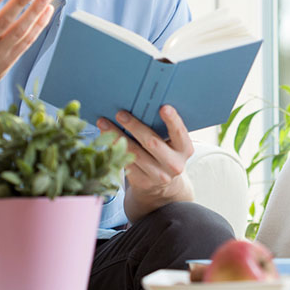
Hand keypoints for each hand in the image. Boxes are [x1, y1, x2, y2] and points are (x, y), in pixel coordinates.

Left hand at [97, 105, 193, 219]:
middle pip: (152, 142)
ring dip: (117, 137)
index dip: (172, 120)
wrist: (161, 185)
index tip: (163, 107)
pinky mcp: (142, 182)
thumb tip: (142, 105)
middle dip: (135, 126)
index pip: (179, 132)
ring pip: (134, 153)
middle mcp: (174, 164)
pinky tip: (105, 139)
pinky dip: (114, 150)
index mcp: (185, 149)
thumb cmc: (165, 153)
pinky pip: (126, 164)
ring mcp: (158, 175)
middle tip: (120, 114)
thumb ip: (163, 129)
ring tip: (104, 123)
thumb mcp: (172, 144)